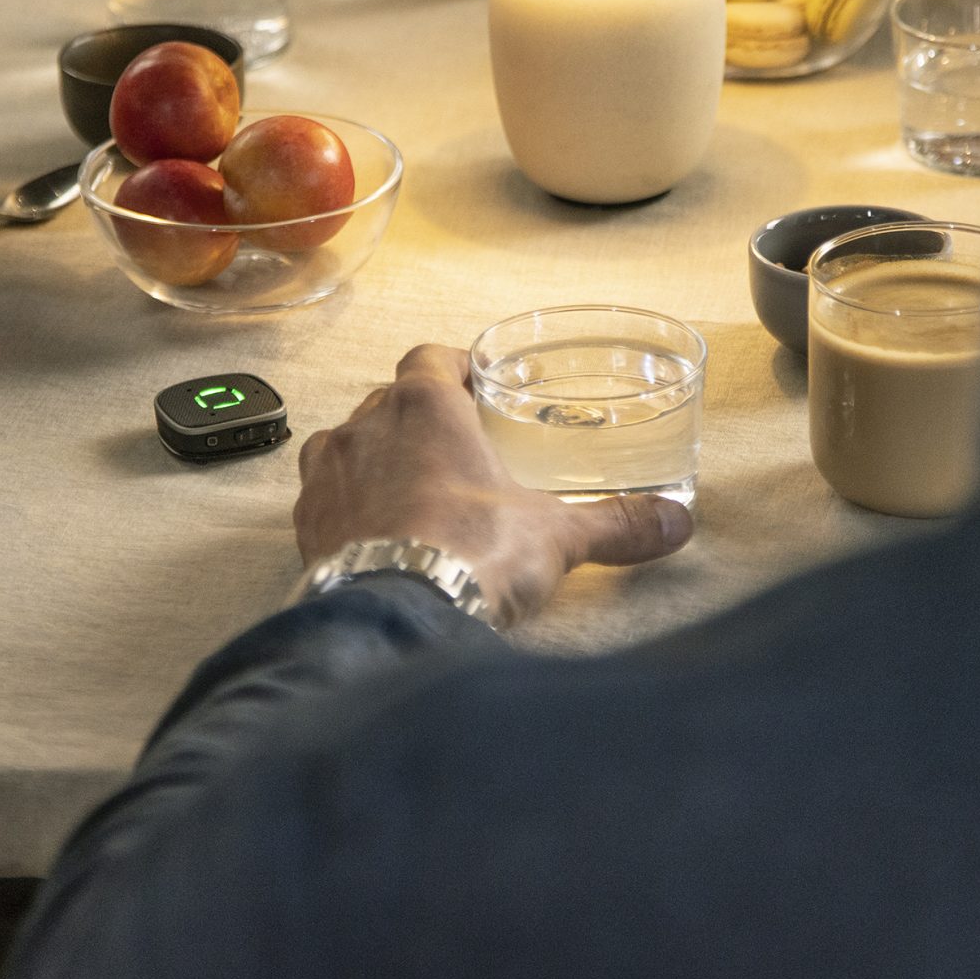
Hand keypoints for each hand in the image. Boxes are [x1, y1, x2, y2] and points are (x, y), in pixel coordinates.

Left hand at [295, 346, 693, 627]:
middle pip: (388, 401)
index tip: (471, 378)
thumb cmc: (471, 555)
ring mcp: (328, 475)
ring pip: (348, 445)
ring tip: (412, 492)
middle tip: (454, 447)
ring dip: (376, 459)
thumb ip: (617, 523)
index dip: (451, 365)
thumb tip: (673, 523)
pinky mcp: (307, 524)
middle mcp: (366, 427)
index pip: (430, 358)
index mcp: (425, 406)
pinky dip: (347, 507)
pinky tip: (376, 534)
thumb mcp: (559, 535)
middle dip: (419, 419)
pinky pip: (323, 497)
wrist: (400, 620)